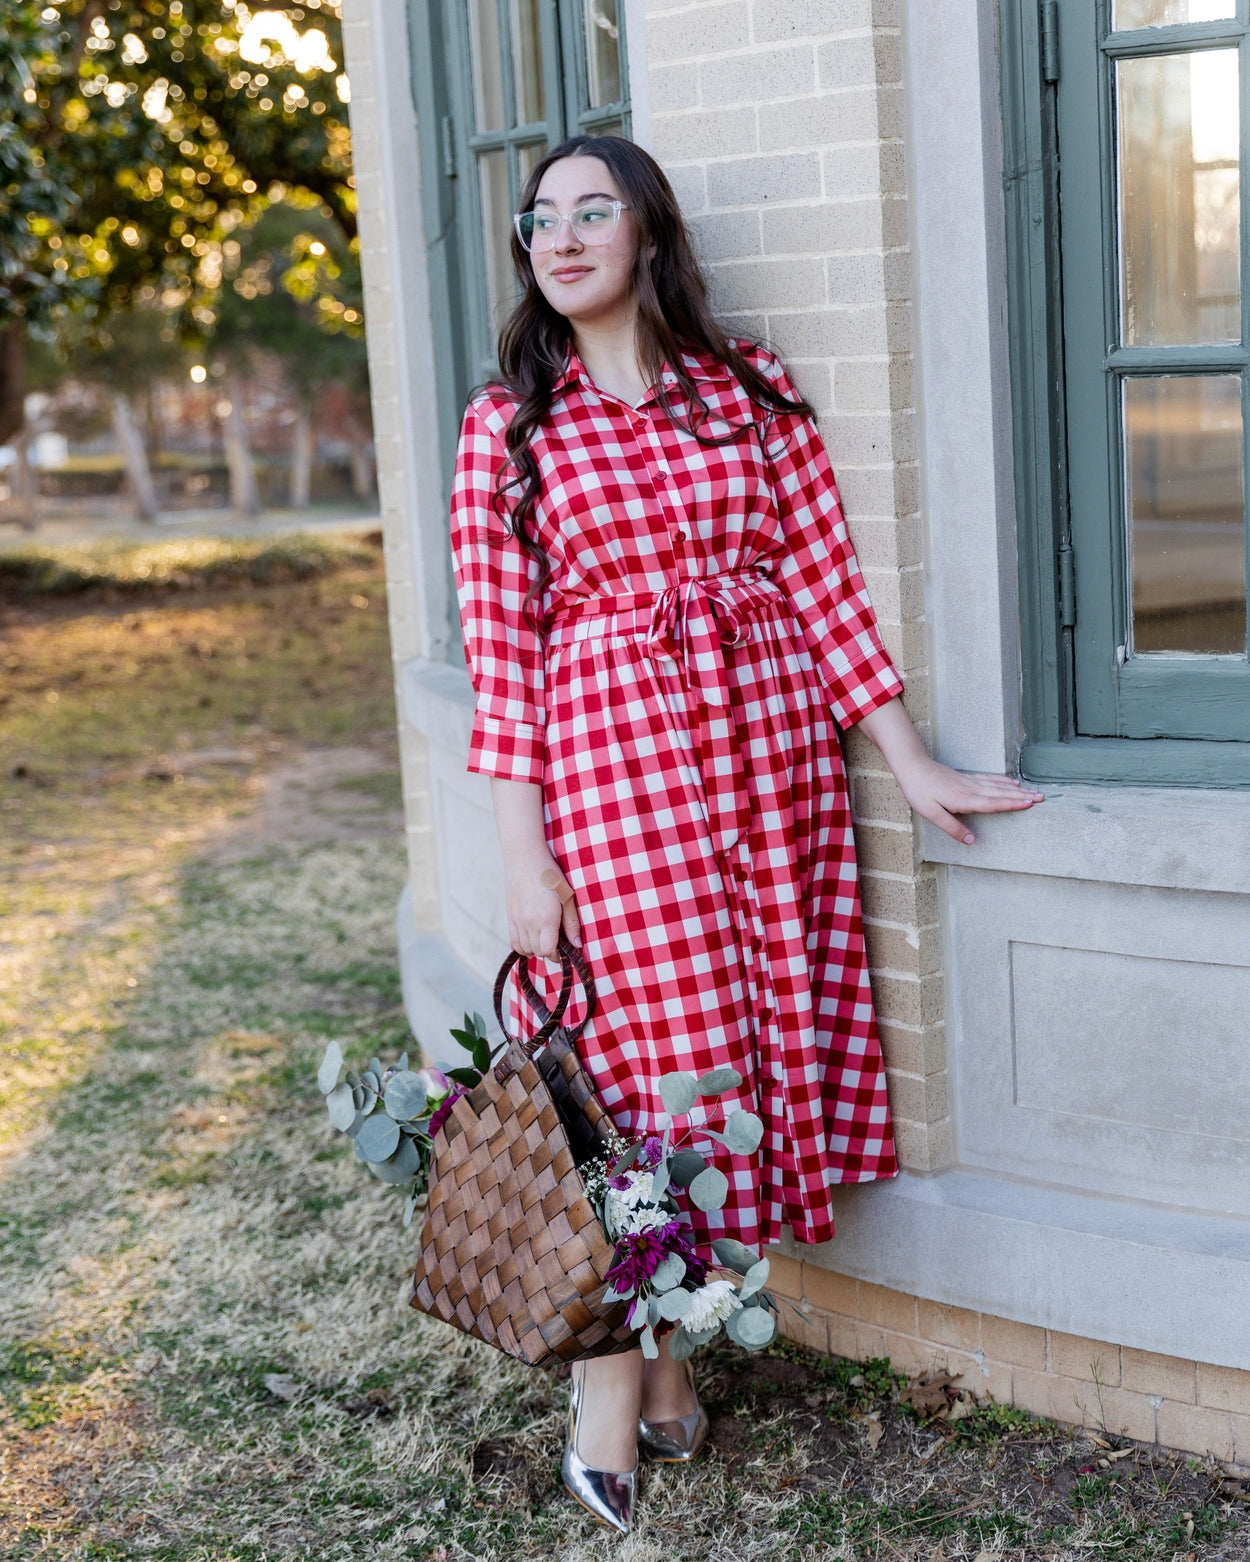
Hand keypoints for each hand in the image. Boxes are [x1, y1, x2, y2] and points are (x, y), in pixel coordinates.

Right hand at [504, 851, 581, 957]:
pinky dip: (522, 946)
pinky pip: (514, 940)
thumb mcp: (567, 897)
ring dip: (535, 950)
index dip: (557, 955)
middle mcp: (529, 922)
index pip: (548, 950)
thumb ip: (572, 923)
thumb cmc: (550, 875)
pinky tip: (531, 940)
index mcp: (546, 919)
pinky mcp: (510, 916)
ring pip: (524, 948)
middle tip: (557, 945)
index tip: (564, 952)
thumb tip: (577, 945)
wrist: (525, 859)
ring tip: (544, 941)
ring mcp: (517, 920)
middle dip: (548, 953)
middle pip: (537, 951)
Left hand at [896, 756, 1043, 844]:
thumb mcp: (931, 813)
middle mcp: (970, 789)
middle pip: (1001, 794)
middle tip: (1042, 798)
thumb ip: (952, 827)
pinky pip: (989, 780)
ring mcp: (969, 782)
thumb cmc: (919, 791)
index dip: (1012, 804)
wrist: (912, 766)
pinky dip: (1003, 781)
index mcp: (964, 800)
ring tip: (1033, 791)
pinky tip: (1011, 783)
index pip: (993, 803)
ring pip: (998, 786)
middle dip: (1022, 797)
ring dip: (1017, 790)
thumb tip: (972, 841)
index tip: (1030, 804)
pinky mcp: (965, 778)